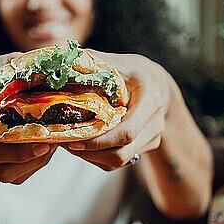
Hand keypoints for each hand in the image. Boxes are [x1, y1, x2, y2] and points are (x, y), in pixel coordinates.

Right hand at [0, 54, 57, 183]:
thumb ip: (10, 64)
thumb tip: (42, 61)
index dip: (18, 152)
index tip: (44, 143)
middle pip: (0, 171)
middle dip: (31, 162)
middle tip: (53, 144)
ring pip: (7, 177)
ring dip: (33, 165)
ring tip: (50, 145)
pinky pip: (7, 176)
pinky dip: (26, 166)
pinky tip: (37, 148)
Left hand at [65, 51, 171, 169]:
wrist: (159, 86)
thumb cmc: (136, 72)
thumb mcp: (119, 63)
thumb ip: (93, 62)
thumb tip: (63, 63)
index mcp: (150, 101)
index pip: (127, 132)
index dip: (100, 141)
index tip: (74, 140)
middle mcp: (155, 124)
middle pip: (121, 153)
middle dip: (90, 152)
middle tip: (65, 143)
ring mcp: (151, 139)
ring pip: (118, 161)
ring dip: (91, 157)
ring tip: (69, 143)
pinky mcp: (143, 148)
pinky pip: (119, 161)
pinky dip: (98, 157)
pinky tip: (83, 144)